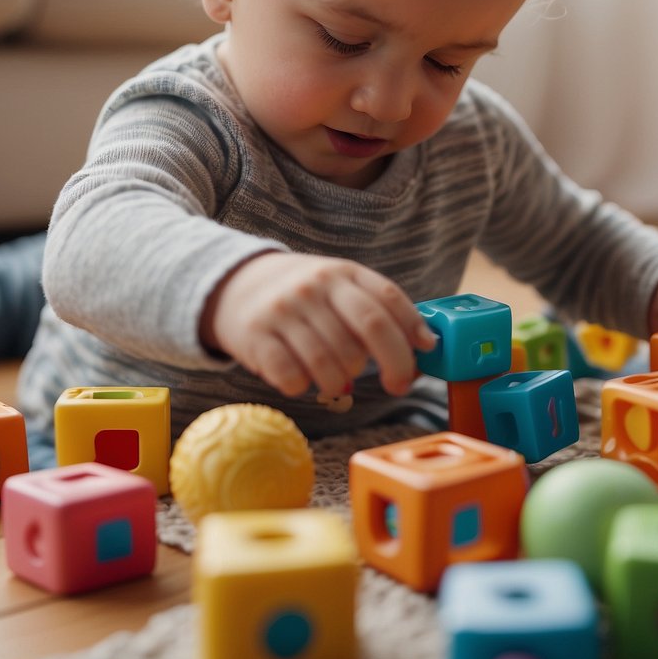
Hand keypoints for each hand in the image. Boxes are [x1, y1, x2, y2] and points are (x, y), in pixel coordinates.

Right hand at [200, 252, 435, 398]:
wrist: (231, 284)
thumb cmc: (302, 296)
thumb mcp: (338, 287)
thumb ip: (377, 309)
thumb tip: (425, 345)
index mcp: (342, 272)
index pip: (388, 298)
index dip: (413, 328)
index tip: (426, 353)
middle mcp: (315, 286)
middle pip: (372, 328)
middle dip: (395, 364)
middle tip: (398, 385)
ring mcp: (284, 310)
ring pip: (335, 362)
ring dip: (343, 380)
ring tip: (336, 376)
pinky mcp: (255, 337)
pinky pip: (293, 377)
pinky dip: (305, 386)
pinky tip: (301, 376)